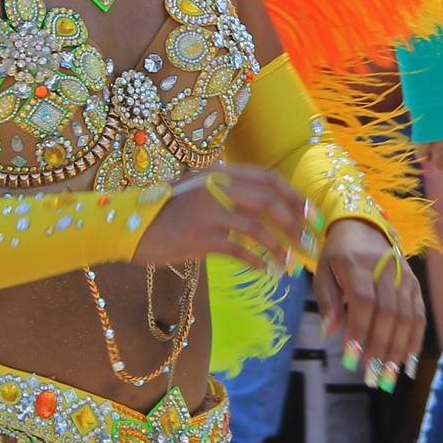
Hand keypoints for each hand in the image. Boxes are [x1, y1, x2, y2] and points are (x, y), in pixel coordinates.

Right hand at [132, 164, 309, 273]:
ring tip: (290, 263)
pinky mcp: (200, 237)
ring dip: (280, 248)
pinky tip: (266, 270)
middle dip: (295, 224)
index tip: (311, 215)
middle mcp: (216, 187)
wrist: (131, 226)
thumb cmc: (166, 211)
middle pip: (269, 202)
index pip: (268, 179)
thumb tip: (268, 207)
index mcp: (219, 172)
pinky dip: (257, 261)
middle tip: (309, 243)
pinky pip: (239, 250)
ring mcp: (208, 212)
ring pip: (259, 228)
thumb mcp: (198, 191)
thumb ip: (228, 193)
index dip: (294, 196)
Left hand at [315, 220, 424, 389]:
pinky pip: (419, 315)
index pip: (363, 300)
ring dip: (398, 349)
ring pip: (406, 317)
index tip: (351, 356)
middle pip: (388, 313)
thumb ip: (327, 300)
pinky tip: (405, 360)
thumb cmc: (337, 253)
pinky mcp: (415, 285)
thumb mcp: (323, 270)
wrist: (363, 226)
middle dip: (380, 347)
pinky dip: (414, 339)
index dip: (359, 329)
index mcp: (357, 264)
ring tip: (388, 374)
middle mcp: (385, 270)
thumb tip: (330, 332)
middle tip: (371, 374)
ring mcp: (404, 278)